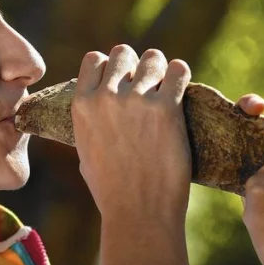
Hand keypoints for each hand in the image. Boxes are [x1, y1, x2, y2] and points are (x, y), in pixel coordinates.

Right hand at [73, 45, 193, 264]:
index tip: (121, 81)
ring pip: (153, 58)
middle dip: (136, 66)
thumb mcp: (84, 151)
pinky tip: (180, 90)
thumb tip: (94, 109)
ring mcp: (137, 100)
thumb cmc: (111, 190)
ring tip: (166, 89)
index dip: (110, 68)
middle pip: (123, 52)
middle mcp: (107, 96)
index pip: (94, 59)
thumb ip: (89, 122)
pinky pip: (178, 70)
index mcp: (82, 105)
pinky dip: (180, 76)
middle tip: (147, 86)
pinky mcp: (166, 108)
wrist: (138, 211)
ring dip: (160, 70)